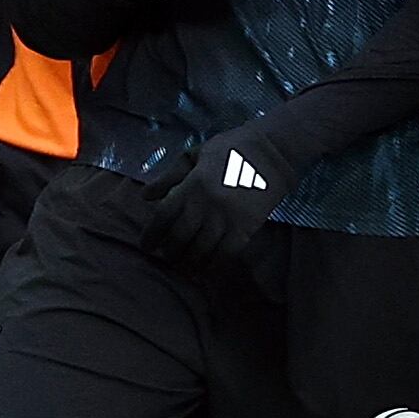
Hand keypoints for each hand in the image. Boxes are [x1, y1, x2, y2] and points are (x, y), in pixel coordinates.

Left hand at [139, 125, 297, 269]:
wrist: (272, 151)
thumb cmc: (231, 149)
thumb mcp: (196, 155)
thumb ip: (170, 176)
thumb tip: (145, 196)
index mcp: (192, 184)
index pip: (163, 216)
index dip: (151, 235)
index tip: (146, 245)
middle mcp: (206, 204)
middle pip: (179, 238)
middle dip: (170, 252)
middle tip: (168, 256)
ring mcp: (227, 218)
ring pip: (201, 250)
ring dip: (189, 262)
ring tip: (185, 265)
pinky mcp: (246, 228)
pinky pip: (226, 255)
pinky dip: (214, 265)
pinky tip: (207, 268)